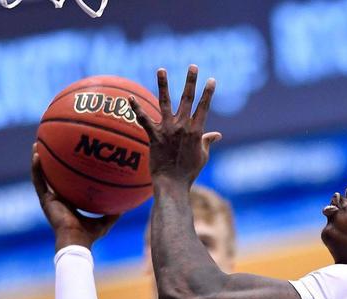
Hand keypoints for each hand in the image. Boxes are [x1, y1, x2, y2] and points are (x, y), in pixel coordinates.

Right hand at [31, 147, 120, 249]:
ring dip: (38, 160)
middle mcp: (57, 199)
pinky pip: (38, 180)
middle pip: (52, 177)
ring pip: (41, 176)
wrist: (76, 240)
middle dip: (50, 162)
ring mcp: (49, 199)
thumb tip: (125, 203)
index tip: (69, 159)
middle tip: (51, 145)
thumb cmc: (89, 235)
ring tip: (37, 143)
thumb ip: (113, 212)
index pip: (67, 185)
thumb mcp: (105, 222)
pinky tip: (37, 154)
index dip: (66, 173)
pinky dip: (36, 168)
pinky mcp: (44, 200)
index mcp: (69, 203)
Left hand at [128, 65, 221, 186]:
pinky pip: (143, 119)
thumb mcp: (202, 156)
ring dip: (163, 84)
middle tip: (193, 66)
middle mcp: (182, 126)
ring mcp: (167, 129)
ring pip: (165, 102)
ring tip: (161, 69)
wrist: (172, 183)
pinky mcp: (153, 135)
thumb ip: (208, 142)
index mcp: (196, 130)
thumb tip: (217, 135)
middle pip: (187, 98)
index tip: (211, 80)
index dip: (208, 93)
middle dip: (191, 81)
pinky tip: (130, 97)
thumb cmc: (189, 172)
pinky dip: (136, 108)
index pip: (204, 107)